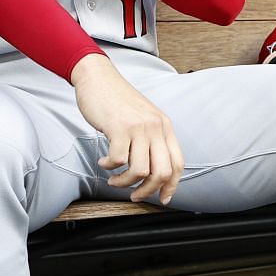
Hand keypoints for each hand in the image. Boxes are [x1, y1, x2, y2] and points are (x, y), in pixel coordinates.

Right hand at [69, 53, 183, 203]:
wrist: (98, 77)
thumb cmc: (118, 101)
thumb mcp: (144, 118)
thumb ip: (152, 139)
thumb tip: (153, 171)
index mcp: (165, 127)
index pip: (177, 164)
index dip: (172, 186)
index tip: (163, 198)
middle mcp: (156, 127)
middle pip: (162, 172)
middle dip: (148, 190)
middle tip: (134, 195)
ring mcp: (138, 127)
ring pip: (140, 171)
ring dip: (124, 182)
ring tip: (114, 179)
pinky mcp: (119, 128)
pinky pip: (118, 160)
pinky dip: (109, 167)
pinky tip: (104, 161)